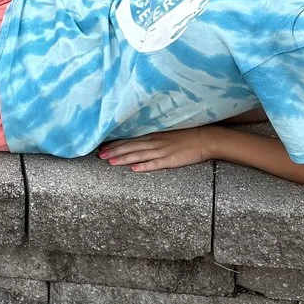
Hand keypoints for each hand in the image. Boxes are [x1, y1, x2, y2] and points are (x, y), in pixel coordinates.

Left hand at [100, 128, 220, 171]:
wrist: (204, 139)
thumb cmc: (185, 136)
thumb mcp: (166, 133)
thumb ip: (152, 137)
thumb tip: (138, 141)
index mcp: (153, 135)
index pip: (130, 139)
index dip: (116, 144)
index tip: (102, 147)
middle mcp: (155, 142)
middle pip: (131, 147)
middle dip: (114, 151)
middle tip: (99, 155)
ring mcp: (162, 151)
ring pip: (139, 155)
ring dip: (124, 158)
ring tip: (110, 162)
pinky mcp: (171, 160)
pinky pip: (155, 164)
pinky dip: (144, 166)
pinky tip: (134, 169)